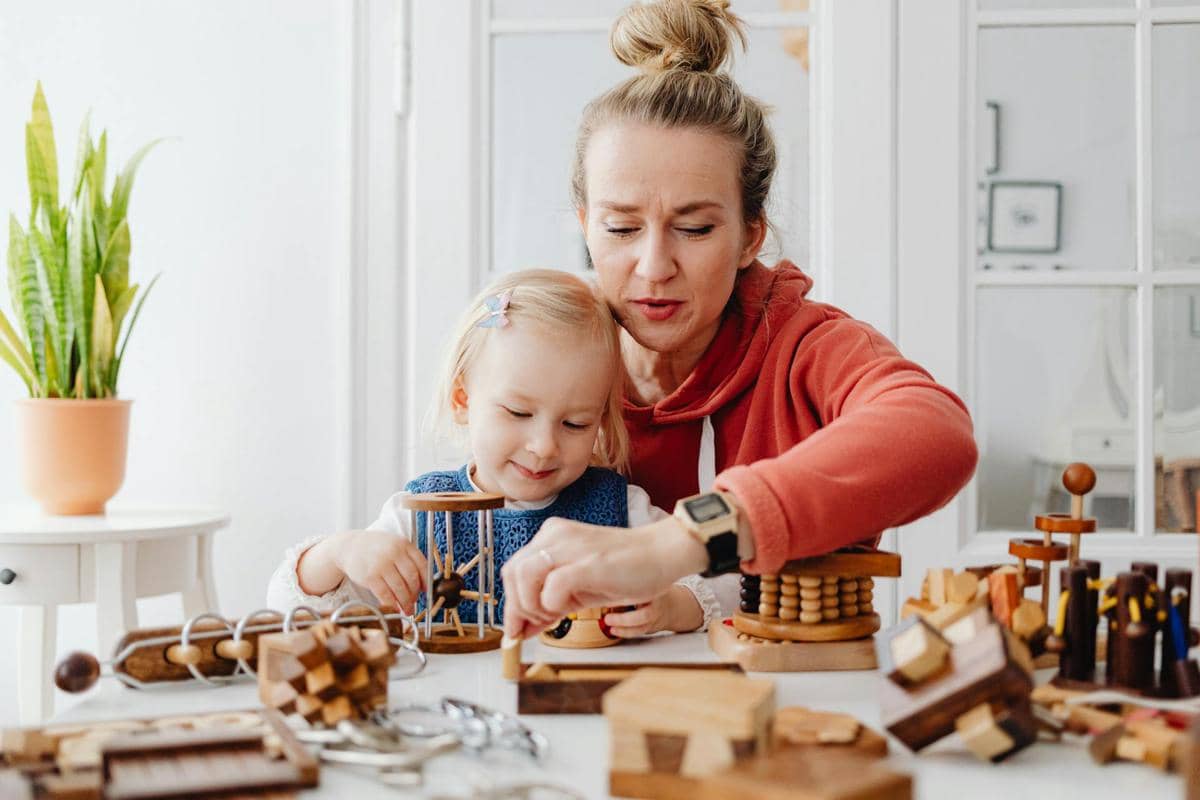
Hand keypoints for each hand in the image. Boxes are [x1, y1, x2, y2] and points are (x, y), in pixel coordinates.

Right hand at [318, 530, 427, 613]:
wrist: (349, 546)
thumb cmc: (375, 548)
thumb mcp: (395, 545)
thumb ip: (409, 559)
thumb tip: (423, 584)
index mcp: (404, 544)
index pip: (422, 565)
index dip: (426, 581)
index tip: (426, 591)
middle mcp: (394, 552)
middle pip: (412, 578)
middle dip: (415, 594)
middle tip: (414, 603)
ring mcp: (382, 564)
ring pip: (400, 588)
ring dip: (405, 603)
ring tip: (407, 610)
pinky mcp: (370, 576)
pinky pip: (385, 594)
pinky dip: (392, 604)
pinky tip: (394, 608)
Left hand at [500, 515, 707, 640]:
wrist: (661, 554)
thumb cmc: (625, 569)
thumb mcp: (578, 589)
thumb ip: (549, 604)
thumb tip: (522, 628)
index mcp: (551, 536)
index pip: (513, 569)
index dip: (511, 603)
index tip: (516, 629)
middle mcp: (555, 535)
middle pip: (512, 572)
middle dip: (517, 607)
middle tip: (533, 628)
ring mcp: (570, 546)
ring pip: (523, 575)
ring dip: (531, 604)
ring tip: (553, 616)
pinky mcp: (587, 562)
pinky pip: (552, 586)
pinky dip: (552, 604)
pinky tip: (567, 609)